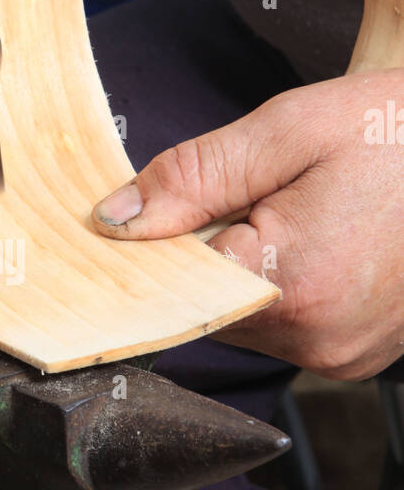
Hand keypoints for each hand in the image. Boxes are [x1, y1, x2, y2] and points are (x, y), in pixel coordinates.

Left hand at [93, 70, 403, 379]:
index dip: (157, 243)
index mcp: (294, 284)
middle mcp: (315, 340)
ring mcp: (340, 358)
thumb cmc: (402, 132)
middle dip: (207, 251)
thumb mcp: (291, 130)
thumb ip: (193, 178)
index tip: (153, 212)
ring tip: (302, 212)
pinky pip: (287, 326)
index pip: (173, 285)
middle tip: (256, 191)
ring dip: (246, 269)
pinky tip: (323, 240)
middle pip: (206, 306)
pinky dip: (283, 286)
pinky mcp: (355, 358)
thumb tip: (114, 220)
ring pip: (243, 319)